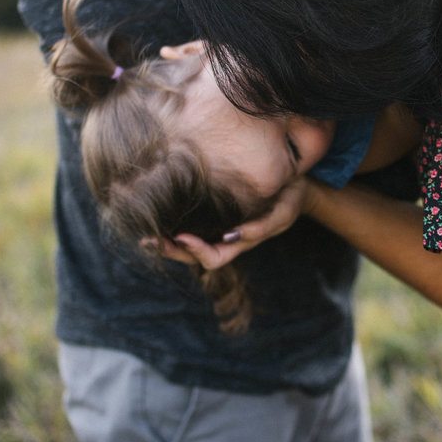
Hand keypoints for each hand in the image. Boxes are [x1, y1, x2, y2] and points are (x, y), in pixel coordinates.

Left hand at [146, 177, 314, 270]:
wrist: (295, 183)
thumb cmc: (289, 199)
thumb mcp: (282, 213)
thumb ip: (261, 227)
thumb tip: (232, 236)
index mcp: (240, 243)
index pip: (213, 258)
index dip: (196, 251)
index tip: (182, 236)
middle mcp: (225, 238)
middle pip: (192, 256)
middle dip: (171, 251)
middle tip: (149, 240)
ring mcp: (218, 226)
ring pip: (187, 244)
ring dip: (167, 243)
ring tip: (147, 236)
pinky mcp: (213, 211)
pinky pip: (190, 224)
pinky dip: (173, 225)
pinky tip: (158, 216)